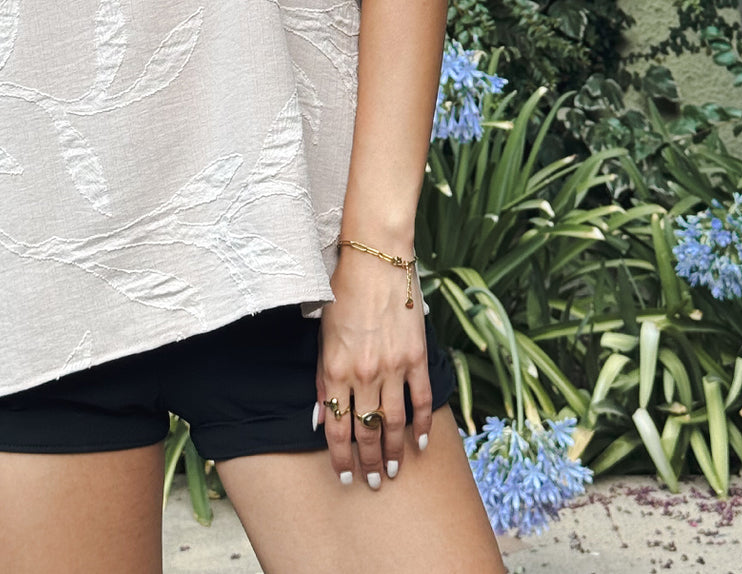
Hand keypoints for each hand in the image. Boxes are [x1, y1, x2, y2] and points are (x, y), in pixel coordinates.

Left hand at [316, 245, 432, 488]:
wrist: (376, 259)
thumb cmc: (343, 292)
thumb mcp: (323, 335)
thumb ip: (322, 379)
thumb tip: (320, 418)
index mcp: (336, 368)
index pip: (337, 428)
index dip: (340, 458)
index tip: (344, 477)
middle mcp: (365, 373)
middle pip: (366, 431)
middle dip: (369, 462)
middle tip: (375, 481)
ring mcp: (394, 366)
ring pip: (394, 422)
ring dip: (395, 451)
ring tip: (395, 470)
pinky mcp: (417, 356)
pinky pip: (420, 399)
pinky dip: (422, 423)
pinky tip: (421, 441)